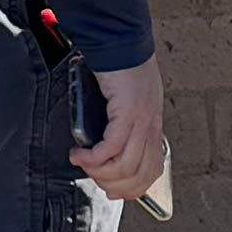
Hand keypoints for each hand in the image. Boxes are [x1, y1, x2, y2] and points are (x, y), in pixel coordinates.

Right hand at [69, 55, 173, 205]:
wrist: (120, 41)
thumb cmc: (121, 68)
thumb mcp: (130, 102)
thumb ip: (124, 126)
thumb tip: (108, 150)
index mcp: (152, 127)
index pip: (150, 173)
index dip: (130, 189)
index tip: (110, 190)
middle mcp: (150, 127)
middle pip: (137, 177)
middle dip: (110, 185)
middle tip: (91, 175)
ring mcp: (141, 121)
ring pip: (124, 168)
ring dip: (98, 173)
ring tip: (81, 163)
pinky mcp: (127, 112)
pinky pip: (110, 149)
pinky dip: (92, 158)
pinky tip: (80, 153)